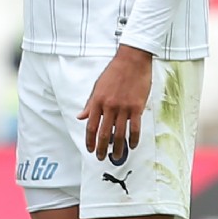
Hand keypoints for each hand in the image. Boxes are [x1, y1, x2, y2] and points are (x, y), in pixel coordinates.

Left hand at [79, 45, 152, 161]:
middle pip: (104, 133)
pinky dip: (133, 139)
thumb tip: (80, 117)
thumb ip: (90, 104)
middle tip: (101, 158)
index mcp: (97, 102)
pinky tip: (132, 146)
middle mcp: (109, 107)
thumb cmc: (114, 72)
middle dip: (102, 148)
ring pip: (120, 134)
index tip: (90, 149)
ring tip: (117, 157)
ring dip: (118, 148)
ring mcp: (123, 108)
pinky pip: (135, 128)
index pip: (91, 126)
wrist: (131, 61)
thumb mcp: (97, 87)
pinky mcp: (136, 107)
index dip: (90, 140)